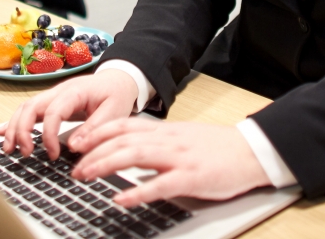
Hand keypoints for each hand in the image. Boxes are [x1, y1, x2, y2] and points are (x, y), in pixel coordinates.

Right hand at [0, 70, 137, 160]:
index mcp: (75, 91)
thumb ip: (95, 128)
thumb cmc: (116, 94)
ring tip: (9, 149)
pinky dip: (14, 122)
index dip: (48, 135)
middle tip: (25, 153)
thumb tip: (74, 146)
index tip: (53, 154)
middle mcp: (59, 91)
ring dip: (13, 128)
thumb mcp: (115, 112)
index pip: (53, 112)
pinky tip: (3, 134)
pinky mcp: (51, 103)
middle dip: (21, 130)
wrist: (118, 79)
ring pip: (25, 108)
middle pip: (30, 106)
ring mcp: (52, 96)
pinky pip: (28, 110)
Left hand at [71, 120, 271, 206]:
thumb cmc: (217, 148)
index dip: (96, 132)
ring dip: (105, 165)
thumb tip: (128, 150)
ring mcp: (179, 158)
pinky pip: (160, 184)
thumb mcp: (183, 138)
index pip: (123, 125)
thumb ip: (157, 142)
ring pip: (134, 155)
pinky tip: (121, 199)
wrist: (250, 151)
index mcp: (164, 131)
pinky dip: (138, 192)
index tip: (76, 142)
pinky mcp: (191, 177)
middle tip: (73, 167)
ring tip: (86, 176)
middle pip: (122, 140)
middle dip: (93, 152)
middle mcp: (167, 140)